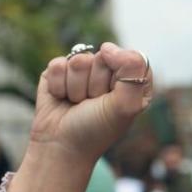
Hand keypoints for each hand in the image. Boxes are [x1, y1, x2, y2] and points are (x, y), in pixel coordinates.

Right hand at [29, 42, 152, 162]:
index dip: (120, 78)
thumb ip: (132, 71)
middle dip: (96, 83)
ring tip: (78, 103)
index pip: (132, 60)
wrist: (61, 145)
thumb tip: (106, 46)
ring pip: (79, 60)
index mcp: (133, 81)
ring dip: (77, 87)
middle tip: (93, 103)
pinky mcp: (59, 71)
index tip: (113, 98)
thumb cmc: (97, 129)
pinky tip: (62, 98)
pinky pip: (58, 64)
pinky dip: (59, 86)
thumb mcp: (126, 105)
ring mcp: (83, 71)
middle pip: (104, 57)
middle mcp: (109, 73)